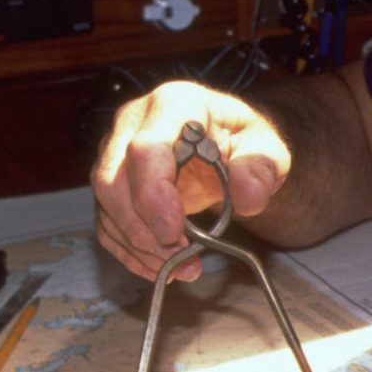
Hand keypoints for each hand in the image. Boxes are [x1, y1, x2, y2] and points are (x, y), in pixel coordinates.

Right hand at [90, 81, 290, 280]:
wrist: (226, 149)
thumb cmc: (242, 142)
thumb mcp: (266, 148)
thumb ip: (260, 168)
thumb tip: (247, 193)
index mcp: (174, 104)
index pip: (146, 148)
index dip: (153, 195)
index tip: (175, 233)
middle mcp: (133, 122)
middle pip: (112, 179)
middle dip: (142, 228)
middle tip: (180, 257)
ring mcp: (115, 151)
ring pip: (105, 205)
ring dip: (137, 245)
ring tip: (179, 267)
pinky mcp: (111, 183)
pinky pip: (106, 223)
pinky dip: (130, 252)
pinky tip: (160, 266)